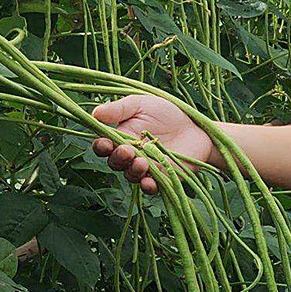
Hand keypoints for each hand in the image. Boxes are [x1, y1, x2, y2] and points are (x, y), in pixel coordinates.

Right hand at [92, 95, 213, 194]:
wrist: (196, 127)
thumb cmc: (167, 113)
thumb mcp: (141, 105)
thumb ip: (119, 110)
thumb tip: (94, 113)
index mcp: (120, 137)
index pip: (103, 146)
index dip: (101, 147)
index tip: (104, 143)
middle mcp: (129, 156)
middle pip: (115, 163)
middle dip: (118, 158)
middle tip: (126, 151)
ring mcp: (144, 169)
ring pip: (130, 175)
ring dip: (133, 170)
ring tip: (142, 162)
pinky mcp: (160, 179)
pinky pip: (149, 187)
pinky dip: (147, 186)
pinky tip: (148, 181)